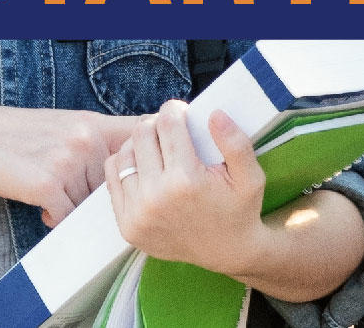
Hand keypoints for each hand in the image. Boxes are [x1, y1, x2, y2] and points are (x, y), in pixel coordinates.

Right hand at [0, 103, 140, 226]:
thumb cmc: (15, 136)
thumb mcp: (61, 126)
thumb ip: (95, 143)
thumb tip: (130, 170)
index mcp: (91, 124)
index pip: (140, 139)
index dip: (154, 155)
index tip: (152, 170)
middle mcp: (85, 141)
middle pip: (111, 186)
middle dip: (91, 195)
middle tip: (65, 187)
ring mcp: (67, 162)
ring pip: (87, 205)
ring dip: (70, 207)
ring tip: (46, 190)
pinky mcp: (48, 186)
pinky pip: (67, 217)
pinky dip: (54, 217)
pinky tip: (41, 206)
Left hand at [106, 100, 269, 275]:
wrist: (227, 253)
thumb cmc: (240, 209)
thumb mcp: (251, 176)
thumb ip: (236, 143)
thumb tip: (214, 113)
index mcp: (186, 180)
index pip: (168, 123)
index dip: (175, 110)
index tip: (182, 111)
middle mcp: (156, 197)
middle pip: (142, 133)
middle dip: (157, 123)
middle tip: (171, 129)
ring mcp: (137, 213)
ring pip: (124, 153)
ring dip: (139, 143)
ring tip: (158, 147)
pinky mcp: (126, 224)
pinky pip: (112, 176)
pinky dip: (126, 164)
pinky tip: (145, 166)